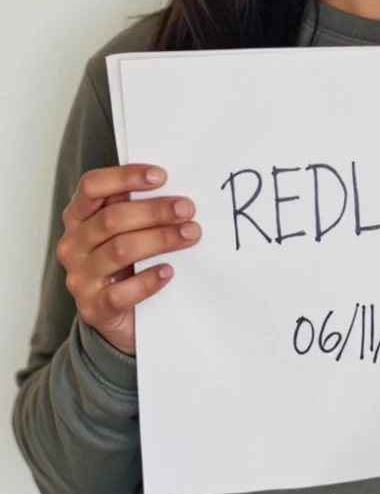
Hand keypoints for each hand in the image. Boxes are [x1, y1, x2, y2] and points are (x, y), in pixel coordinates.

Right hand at [56, 164, 200, 356]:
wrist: (117, 317)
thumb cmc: (125, 263)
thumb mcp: (124, 232)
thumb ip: (136, 209)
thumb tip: (175, 192)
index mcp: (78, 217)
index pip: (92, 187)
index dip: (125, 177)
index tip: (161, 176)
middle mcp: (73, 245)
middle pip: (112, 219)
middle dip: (154, 211)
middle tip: (187, 210)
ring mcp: (80, 278)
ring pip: (120, 251)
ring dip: (160, 239)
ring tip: (190, 235)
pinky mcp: (94, 308)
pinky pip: (121, 292)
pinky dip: (148, 280)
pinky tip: (168, 271)